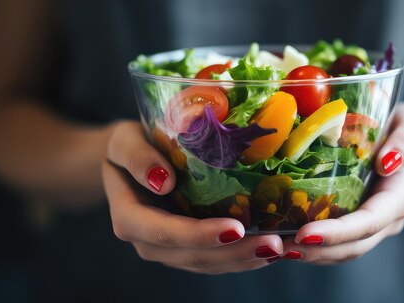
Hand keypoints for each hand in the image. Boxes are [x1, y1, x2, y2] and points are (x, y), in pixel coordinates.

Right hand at [102, 121, 282, 273]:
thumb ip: (136, 157)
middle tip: (273, 242)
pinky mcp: (189, 248)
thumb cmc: (129, 145)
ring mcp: (170, 250)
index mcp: (129, 218)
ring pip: (209, 263)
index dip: (199, 234)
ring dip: (245, 259)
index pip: (164, 233)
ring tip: (280, 247)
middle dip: (234, 252)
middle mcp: (148, 242)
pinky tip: (272, 248)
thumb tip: (163, 181)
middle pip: (193, 255)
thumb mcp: (124, 141)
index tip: (235, 228)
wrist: (131, 160)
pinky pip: (217, 259)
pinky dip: (245, 257)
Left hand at [276, 103, 403, 263]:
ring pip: (340, 252)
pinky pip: (332, 244)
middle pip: (352, 246)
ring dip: (309, 254)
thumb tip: (387, 163)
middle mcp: (385, 220)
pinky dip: (308, 247)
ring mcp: (369, 226)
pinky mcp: (351, 223)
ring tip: (274, 248)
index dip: (338, 232)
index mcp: (398, 198)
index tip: (305, 234)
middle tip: (278, 246)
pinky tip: (281, 242)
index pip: (368, 222)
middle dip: (316, 251)